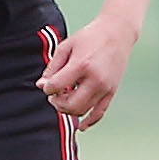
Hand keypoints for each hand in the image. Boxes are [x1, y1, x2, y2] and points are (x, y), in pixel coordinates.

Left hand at [36, 15, 136, 129]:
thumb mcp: (66, 46)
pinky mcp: (112, 91)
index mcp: (81, 65)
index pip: (56, 87)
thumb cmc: (90, 37)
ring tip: (66, 98)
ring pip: (82, 110)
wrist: (118, 33)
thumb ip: (52, 67)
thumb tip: (41, 86)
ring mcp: (105, 87)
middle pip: (69, 104)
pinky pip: (99, 113)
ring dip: (69, 110)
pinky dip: (89, 121)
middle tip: (54, 95)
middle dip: (57, 103)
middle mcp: (95, 79)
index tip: (47, 84)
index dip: (47, 88)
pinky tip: (80, 126)